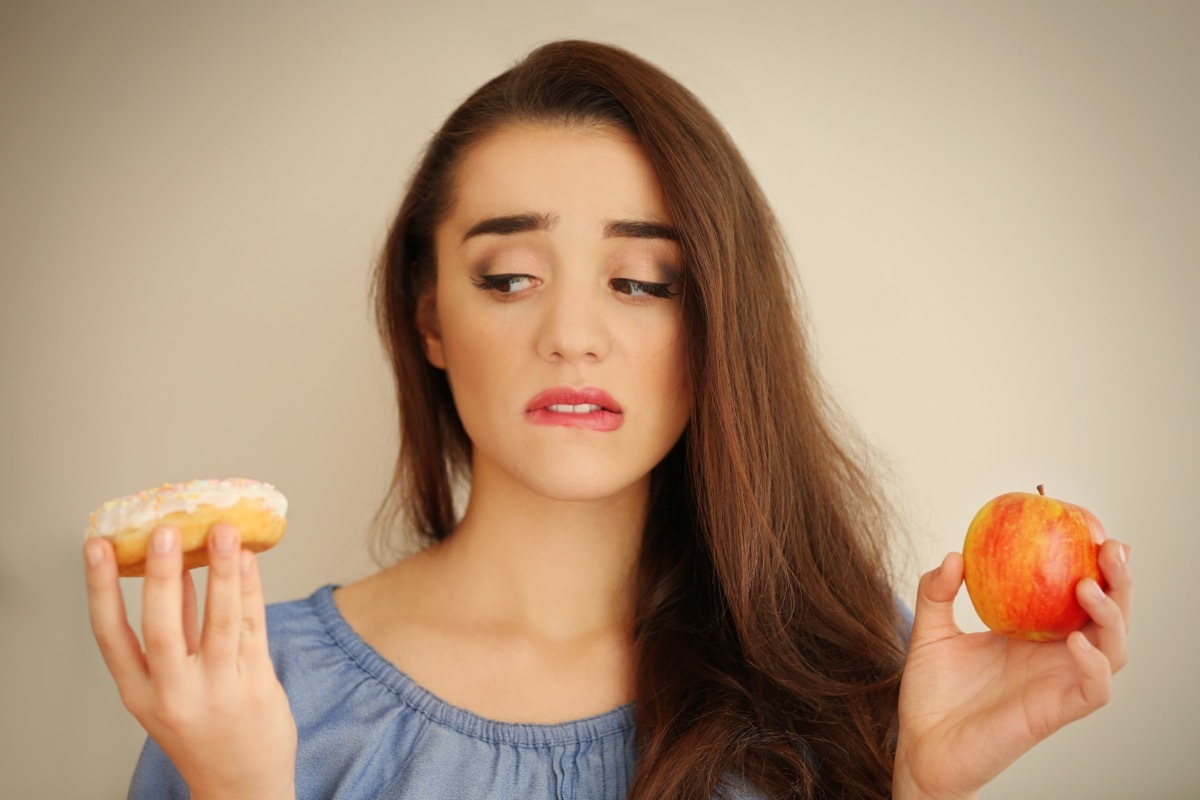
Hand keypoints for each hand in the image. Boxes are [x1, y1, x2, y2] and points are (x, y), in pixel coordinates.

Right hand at [85, 524, 296, 799]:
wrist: (242, 786)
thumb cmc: (204, 731)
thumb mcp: (167, 692)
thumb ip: (172, 635)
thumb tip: (175, 568)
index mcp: (139, 693)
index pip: (110, 635)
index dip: (102, 588)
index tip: (98, 547)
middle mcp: (173, 693)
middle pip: (163, 626)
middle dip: (164, 575)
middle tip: (166, 529)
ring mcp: (217, 690)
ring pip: (218, 622)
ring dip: (221, 572)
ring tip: (224, 531)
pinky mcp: (256, 685)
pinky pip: (252, 628)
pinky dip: (250, 590)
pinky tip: (249, 560)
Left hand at [893, 539, 1131, 799]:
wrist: (920, 746)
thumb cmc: (931, 694)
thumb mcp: (930, 631)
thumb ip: (936, 592)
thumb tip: (954, 555)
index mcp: (1034, 634)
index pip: (1077, 593)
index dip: (1092, 562)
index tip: (1087, 525)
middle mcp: (1055, 656)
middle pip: (1109, 615)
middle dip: (1120, 581)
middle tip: (1110, 547)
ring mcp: (1059, 684)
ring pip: (1115, 650)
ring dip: (1112, 616)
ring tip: (1088, 586)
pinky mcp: (1055, 714)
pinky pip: (1093, 690)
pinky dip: (1094, 665)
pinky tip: (1076, 642)